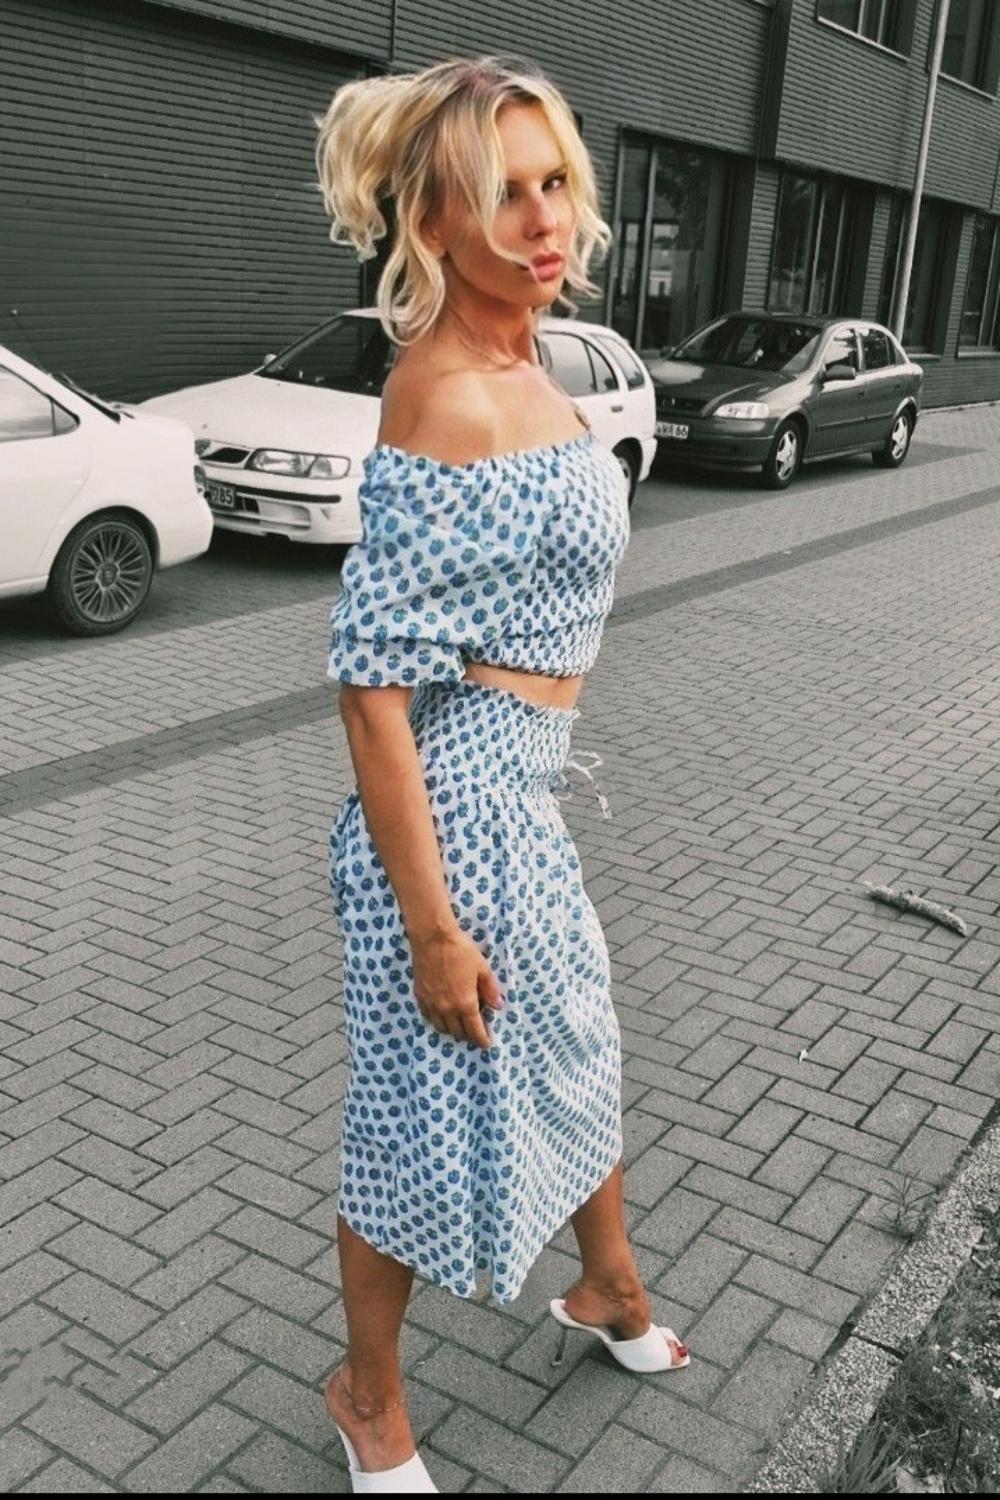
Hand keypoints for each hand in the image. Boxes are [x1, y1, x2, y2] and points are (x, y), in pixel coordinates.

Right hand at [410, 927, 504, 1049]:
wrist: (432, 938)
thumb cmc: (461, 951)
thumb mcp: (482, 968)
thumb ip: (490, 990)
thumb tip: (498, 1006)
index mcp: (465, 1003)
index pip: (475, 1031)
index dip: (482, 1040)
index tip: (486, 1044)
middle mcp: (447, 1009)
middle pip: (458, 1033)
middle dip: (468, 1036)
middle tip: (475, 1031)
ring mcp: (431, 1004)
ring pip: (441, 1028)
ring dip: (452, 1030)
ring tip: (459, 1024)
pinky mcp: (420, 996)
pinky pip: (428, 1017)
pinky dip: (437, 1020)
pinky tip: (442, 1014)